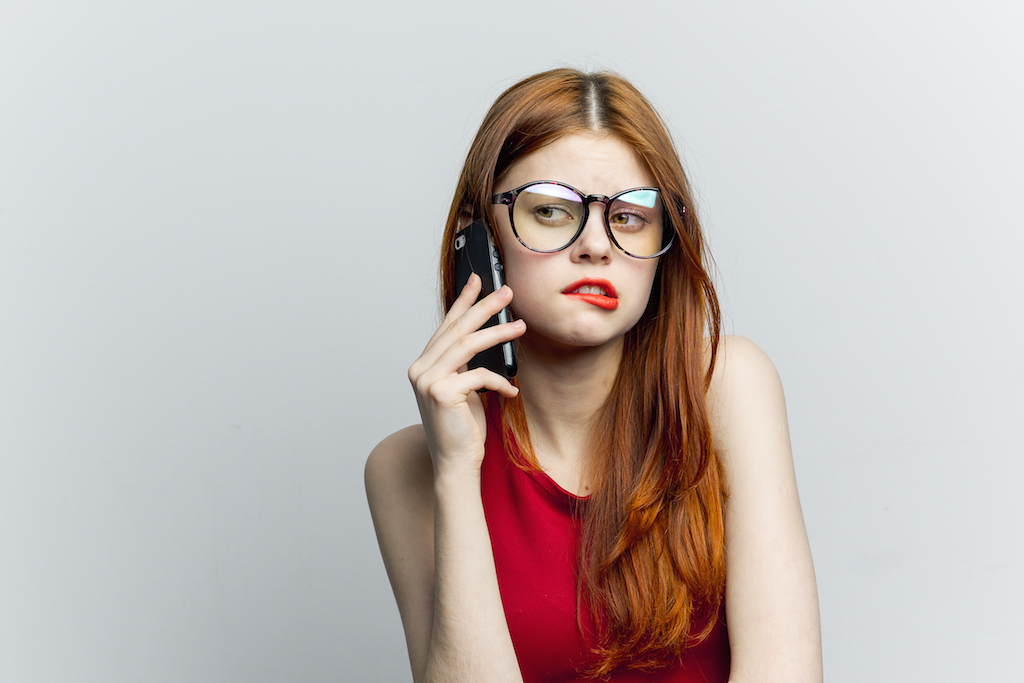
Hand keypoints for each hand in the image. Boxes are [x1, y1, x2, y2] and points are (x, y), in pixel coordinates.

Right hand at [408, 273, 525, 476]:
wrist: (456, 464)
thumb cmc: (463, 429)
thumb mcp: (465, 389)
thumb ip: (466, 364)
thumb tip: (487, 335)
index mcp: (423, 365)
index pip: (446, 326)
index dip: (463, 301)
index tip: (478, 280)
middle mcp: (420, 369)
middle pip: (457, 329)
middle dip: (484, 307)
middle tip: (507, 292)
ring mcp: (427, 381)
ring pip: (467, 345)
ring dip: (498, 333)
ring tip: (520, 326)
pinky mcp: (442, 393)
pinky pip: (478, 376)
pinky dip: (499, 382)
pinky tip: (511, 391)